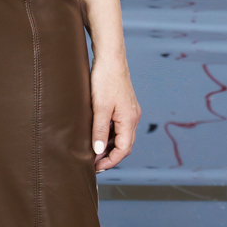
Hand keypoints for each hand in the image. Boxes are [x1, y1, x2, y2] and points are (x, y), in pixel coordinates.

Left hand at [90, 55, 139, 171]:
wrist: (110, 59)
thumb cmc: (105, 80)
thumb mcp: (99, 108)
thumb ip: (99, 131)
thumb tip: (97, 151)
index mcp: (129, 120)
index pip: (123, 149)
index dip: (110, 161)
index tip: (96, 167)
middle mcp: (133, 118)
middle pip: (124, 145)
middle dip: (110, 156)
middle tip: (93, 163)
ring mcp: (130, 112)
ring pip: (121, 136)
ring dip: (109, 146)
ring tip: (93, 152)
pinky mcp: (124, 107)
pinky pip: (119, 127)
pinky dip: (109, 135)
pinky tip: (97, 136)